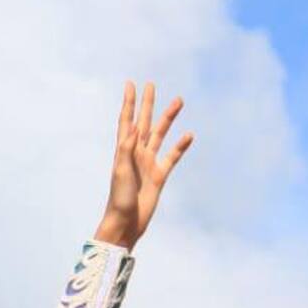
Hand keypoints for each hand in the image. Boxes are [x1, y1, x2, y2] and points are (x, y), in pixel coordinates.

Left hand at [96, 80, 192, 250]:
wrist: (126, 222)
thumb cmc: (119, 199)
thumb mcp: (120, 172)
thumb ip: (126, 149)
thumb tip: (134, 127)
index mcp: (124, 150)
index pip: (127, 121)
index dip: (129, 103)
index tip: (131, 84)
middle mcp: (136, 153)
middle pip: (144, 122)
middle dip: (148, 104)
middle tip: (151, 84)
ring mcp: (148, 163)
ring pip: (160, 135)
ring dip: (168, 118)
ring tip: (178, 101)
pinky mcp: (159, 175)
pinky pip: (172, 156)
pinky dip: (180, 146)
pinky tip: (189, 135)